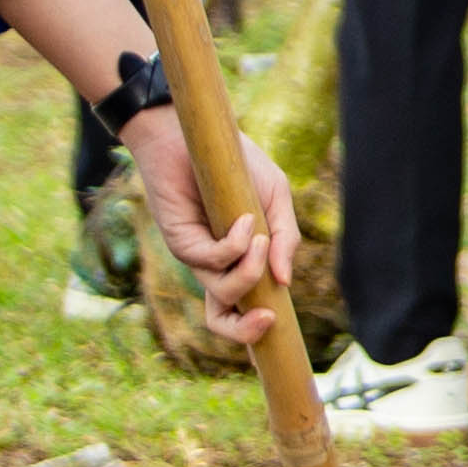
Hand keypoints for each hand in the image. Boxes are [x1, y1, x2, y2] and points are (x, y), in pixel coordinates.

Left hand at [128, 113, 301, 342]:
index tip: (278, 321)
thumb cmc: (236, 166)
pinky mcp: (181, 241)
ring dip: (248, 272)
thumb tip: (284, 282)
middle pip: (222, 320)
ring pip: (223, 292)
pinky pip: (211, 260)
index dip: (257, 328)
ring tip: (260, 239)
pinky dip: (234, 246)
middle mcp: (216, 266)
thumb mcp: (275, 198)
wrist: (195, 135)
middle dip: (245, 331)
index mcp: (240, 262)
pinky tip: (244, 221)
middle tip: (268, 318)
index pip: (245, 309)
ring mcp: (197, 256)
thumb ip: (286, 239)